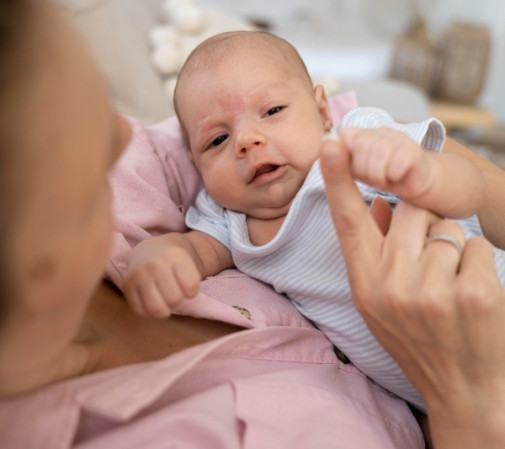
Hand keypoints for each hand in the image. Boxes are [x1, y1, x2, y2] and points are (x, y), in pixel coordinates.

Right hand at [123, 238, 199, 317]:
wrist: (148, 251)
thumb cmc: (173, 264)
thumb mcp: (188, 264)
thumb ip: (192, 281)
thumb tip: (187, 298)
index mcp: (175, 256)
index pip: (191, 287)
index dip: (191, 292)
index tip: (186, 284)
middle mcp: (155, 263)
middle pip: (174, 299)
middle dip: (177, 300)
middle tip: (173, 291)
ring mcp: (139, 273)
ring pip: (157, 309)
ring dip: (163, 310)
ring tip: (163, 299)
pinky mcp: (127, 284)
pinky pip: (141, 311)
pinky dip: (148, 312)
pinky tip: (151, 300)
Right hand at [320, 137, 504, 447]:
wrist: (463, 388)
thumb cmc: (417, 338)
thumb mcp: (380, 302)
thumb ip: (376, 251)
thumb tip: (380, 204)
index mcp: (364, 283)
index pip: (348, 222)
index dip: (338, 180)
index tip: (331, 144)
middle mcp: (391, 285)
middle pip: (411, 212)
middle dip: (424, 225)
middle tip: (429, 264)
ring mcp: (431, 291)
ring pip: (447, 229)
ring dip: (453, 249)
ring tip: (449, 286)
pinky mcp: (474, 294)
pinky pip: (478, 247)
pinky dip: (478, 264)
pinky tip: (471, 295)